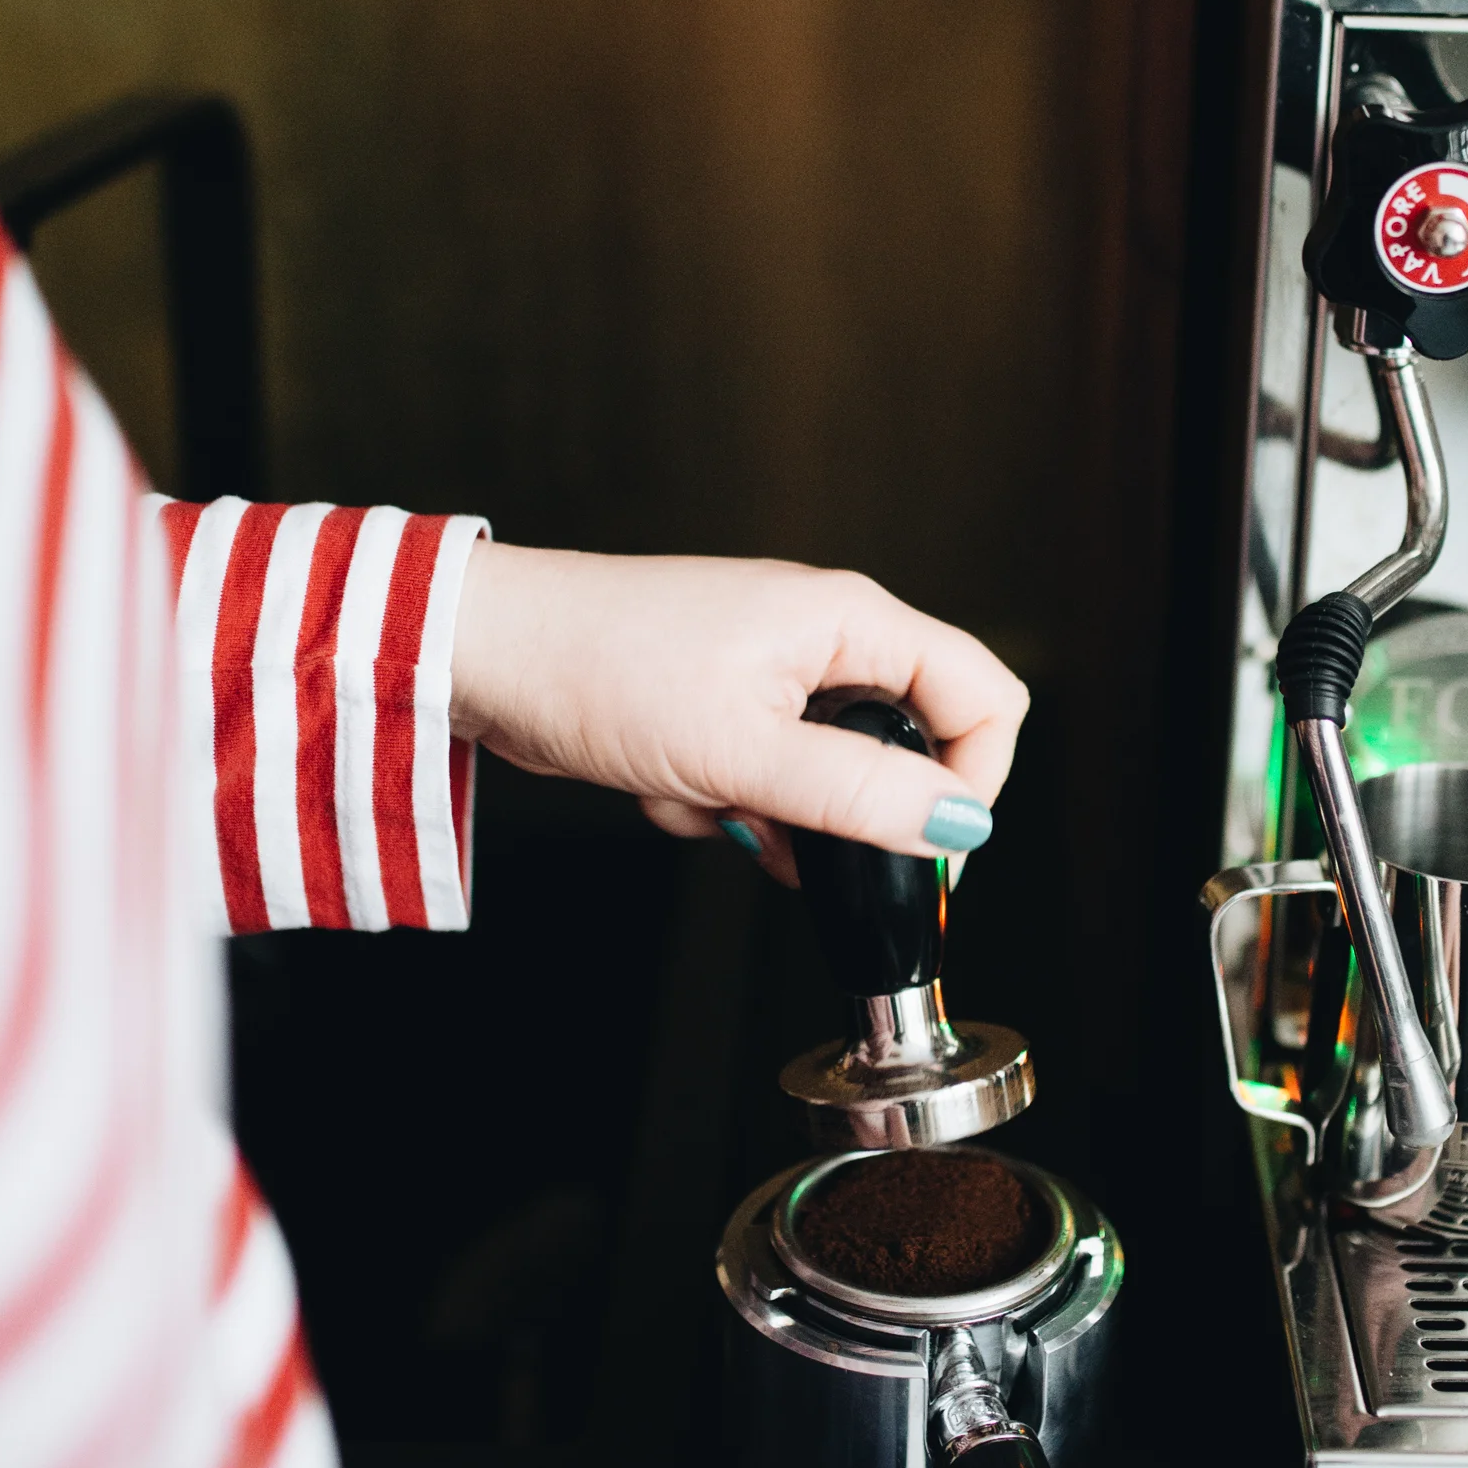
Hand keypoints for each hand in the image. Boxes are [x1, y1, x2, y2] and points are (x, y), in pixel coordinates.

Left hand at [449, 544, 1029, 871]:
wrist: (487, 657)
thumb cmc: (599, 669)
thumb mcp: (744, 753)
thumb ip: (861, 794)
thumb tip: (959, 827)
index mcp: (851, 620)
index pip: (981, 695)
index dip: (973, 780)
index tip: (928, 847)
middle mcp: (823, 637)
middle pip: (904, 745)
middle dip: (846, 810)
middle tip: (793, 834)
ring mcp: (771, 673)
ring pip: (827, 777)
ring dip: (770, 813)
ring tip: (705, 798)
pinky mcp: (723, 707)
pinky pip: (764, 780)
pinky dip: (721, 804)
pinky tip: (669, 790)